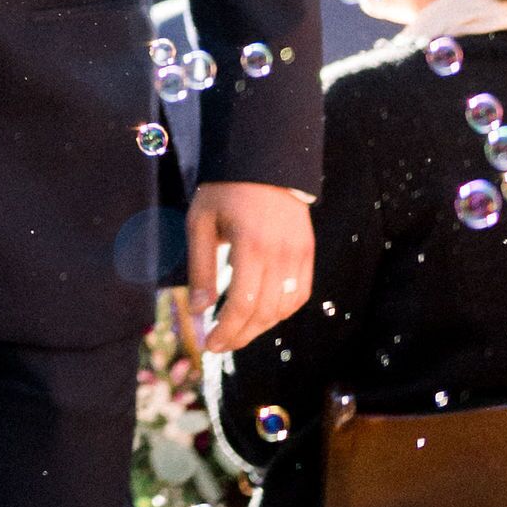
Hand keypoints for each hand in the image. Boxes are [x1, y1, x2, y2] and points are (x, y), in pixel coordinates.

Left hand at [189, 180, 314, 352]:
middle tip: (220, 345)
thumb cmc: (224, 191)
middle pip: (264, 311)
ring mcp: (298, 253)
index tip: (210, 343)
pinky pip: (300, 293)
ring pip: (285, 307)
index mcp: (250, 245)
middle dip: (241, 334)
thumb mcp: (200, 223)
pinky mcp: (308, 252)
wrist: (264, 162)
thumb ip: (201, 268)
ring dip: (261, 326)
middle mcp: (280, 253)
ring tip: (237, 332)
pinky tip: (262, 315)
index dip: (227, 330)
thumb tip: (198, 311)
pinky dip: (282, 311)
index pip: (243, 303)